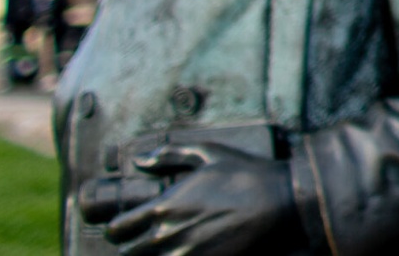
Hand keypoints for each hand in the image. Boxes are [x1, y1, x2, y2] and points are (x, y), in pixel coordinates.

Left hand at [104, 142, 302, 255]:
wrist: (281, 201)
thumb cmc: (246, 174)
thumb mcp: (209, 153)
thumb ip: (169, 154)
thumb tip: (138, 160)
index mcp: (163, 206)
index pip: (117, 229)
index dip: (117, 230)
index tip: (127, 227)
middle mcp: (167, 234)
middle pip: (127, 254)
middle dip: (133, 247)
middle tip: (146, 241)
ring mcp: (184, 254)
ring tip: (166, 248)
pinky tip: (184, 253)